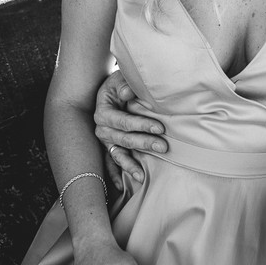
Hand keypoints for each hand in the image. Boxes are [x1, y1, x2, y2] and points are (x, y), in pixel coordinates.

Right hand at [94, 69, 167, 184]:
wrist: (109, 91)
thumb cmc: (118, 84)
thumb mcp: (119, 78)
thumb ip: (124, 83)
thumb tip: (127, 92)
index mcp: (104, 112)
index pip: (124, 121)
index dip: (141, 125)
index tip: (160, 128)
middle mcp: (102, 128)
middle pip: (124, 139)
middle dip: (144, 144)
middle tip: (163, 147)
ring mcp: (105, 141)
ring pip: (117, 155)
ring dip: (130, 165)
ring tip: (142, 176)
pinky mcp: (109, 148)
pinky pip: (110, 163)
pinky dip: (115, 175)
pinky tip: (122, 186)